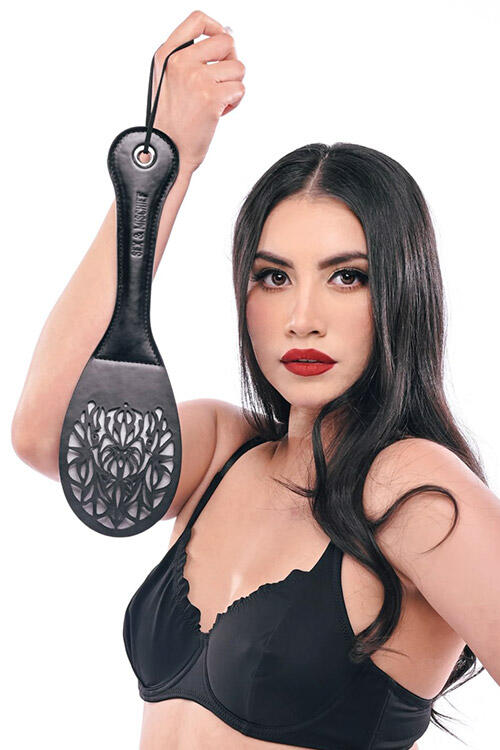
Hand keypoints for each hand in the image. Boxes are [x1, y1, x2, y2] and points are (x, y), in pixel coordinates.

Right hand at [150, 10, 245, 172]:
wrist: (168, 150)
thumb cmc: (170, 120)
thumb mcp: (167, 79)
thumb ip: (190, 56)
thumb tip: (227, 33)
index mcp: (166, 54)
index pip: (197, 20)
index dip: (216, 27)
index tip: (221, 44)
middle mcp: (180, 62)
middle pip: (226, 41)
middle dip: (231, 62)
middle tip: (221, 81)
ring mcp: (196, 78)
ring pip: (238, 68)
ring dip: (233, 86)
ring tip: (216, 101)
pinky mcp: (212, 96)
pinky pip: (240, 89)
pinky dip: (234, 103)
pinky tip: (218, 112)